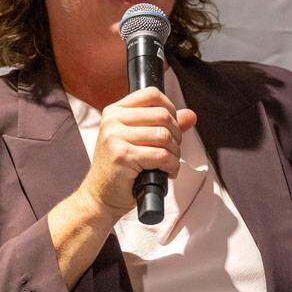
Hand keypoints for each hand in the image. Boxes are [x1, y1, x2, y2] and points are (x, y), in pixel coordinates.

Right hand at [76, 87, 197, 222]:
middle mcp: (113, 120)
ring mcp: (115, 136)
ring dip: (175, 154)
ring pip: (164, 135)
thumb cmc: (121, 170)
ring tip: (169, 164)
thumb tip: (191, 115)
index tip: (173, 127)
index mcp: (115, 111)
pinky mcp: (122, 155)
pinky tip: (166, 173)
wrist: (100, 197)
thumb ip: (164, 125)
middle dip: (176, 135)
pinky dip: (171, 166)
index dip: (171, 108)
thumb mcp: (140, 141)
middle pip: (162, 115)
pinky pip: (161, 155)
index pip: (152, 94)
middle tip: (173, 151)